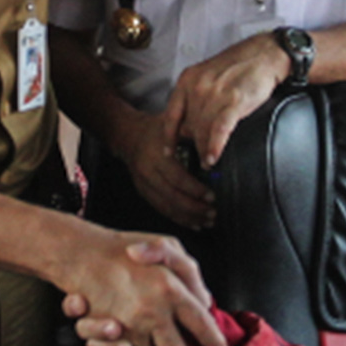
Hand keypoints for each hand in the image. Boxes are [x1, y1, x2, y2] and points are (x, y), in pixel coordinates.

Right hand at [59, 235, 224, 345]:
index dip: (214, 343)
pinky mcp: (108, 337)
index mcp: (171, 291)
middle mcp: (152, 314)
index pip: (203, 326)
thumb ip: (189, 273)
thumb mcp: (167, 246)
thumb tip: (204, 300)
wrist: (83, 254)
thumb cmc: (126, 248)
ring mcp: (130, 328)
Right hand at [112, 104, 213, 229]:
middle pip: (172, 196)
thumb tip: (215, 151)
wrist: (129, 135)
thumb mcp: (174, 122)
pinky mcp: (143, 192)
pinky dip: (179, 218)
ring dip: (188, 217)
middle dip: (194, 208)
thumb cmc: (157, 128)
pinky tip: (194, 223)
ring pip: (166, 207)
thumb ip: (194, 134)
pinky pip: (161, 209)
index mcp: (156, 155)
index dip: (195, 189)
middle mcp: (147, 171)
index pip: (177, 177)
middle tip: (213, 213)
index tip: (212, 196)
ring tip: (208, 222)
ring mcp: (143, 184)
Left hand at [164, 34, 289, 170]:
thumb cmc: (238, 66)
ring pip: (203, 130)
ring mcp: (215, 94)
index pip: (171, 114)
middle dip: (193, 146)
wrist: (264, 53)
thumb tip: (189, 125)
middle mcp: (197, 86)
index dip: (169, 136)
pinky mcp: (234, 101)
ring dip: (204, 150)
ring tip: (207, 162)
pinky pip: (219, 129)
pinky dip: (215, 146)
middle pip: (189, 126)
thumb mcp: (208, 76)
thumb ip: (196, 97)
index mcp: (188, 79)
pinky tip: (213, 157)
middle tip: (198, 160)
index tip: (168, 151)